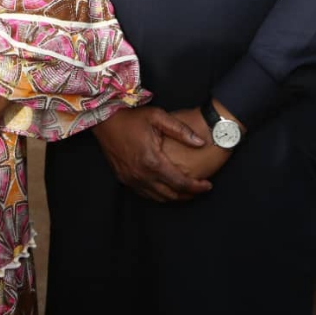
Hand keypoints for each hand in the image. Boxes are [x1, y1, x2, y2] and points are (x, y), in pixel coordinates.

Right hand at [91, 99, 225, 205]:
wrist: (106, 123)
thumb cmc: (134, 118)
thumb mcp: (159, 117)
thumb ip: (181, 130)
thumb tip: (201, 142)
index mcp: (152, 161)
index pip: (178, 182)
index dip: (195, 186)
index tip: (208, 186)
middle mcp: (141, 175)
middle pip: (169, 194)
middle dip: (188, 195)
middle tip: (201, 189)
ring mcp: (132, 180)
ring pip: (157, 197)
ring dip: (174, 197)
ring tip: (189, 191)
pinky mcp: (125, 180)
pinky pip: (145, 194)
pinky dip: (160, 195)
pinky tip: (168, 189)